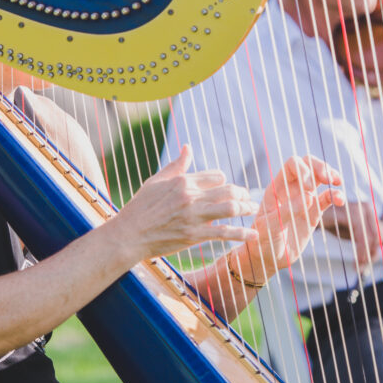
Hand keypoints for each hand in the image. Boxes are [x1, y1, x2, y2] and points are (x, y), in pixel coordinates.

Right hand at [114, 145, 257, 261]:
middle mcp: (191, 196)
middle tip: (249, 199)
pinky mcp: (194, 236)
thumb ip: (176, 165)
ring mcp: (193, 217)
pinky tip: (254, 234)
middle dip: (243, 194)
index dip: (225, 182)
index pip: (216, 176)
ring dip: (246, 208)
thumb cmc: (140, 207)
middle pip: (229, 190)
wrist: (128, 235)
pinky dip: (242, 233)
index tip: (228, 189)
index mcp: (183, 181)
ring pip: (230, 208)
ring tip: (253, 210)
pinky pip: (224, 232)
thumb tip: (188, 147)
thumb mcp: (156, 181)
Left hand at [237, 156, 344, 279]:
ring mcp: (303, 199)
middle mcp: (291, 189)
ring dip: (330, 175)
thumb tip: (309, 197)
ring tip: (337, 183)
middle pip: (308, 165)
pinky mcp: (313, 213)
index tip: (309, 187)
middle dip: (320, 167)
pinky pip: (326, 198)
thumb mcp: (269, 227)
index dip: (303, 170)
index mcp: (277, 187)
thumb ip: (287, 212)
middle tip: (329, 179)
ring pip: (319, 178)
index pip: (292, 165)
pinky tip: (340, 200)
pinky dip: (335, 196)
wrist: (267, 258)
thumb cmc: (262, 240)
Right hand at [320, 202, 382, 266]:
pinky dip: (361, 251)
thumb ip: (367, 236)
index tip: (366, 263)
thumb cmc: (332, 224)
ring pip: (371, 238)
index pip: (380, 233)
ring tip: (358, 267)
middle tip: (361, 268)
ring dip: (366, 256)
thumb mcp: (352, 231)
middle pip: (377, 237)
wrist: (311, 216)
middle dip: (372, 255)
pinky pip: (362, 237)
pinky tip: (356, 261)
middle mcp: (367, 207)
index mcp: (369, 210)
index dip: (376, 250)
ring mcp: (359, 209)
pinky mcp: (351, 214)